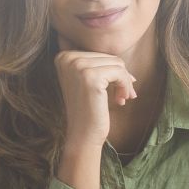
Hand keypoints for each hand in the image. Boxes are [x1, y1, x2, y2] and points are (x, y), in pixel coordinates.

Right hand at [54, 33, 136, 150]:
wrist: (82, 134)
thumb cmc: (88, 108)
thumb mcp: (87, 80)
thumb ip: (96, 62)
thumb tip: (120, 56)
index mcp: (63, 56)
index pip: (99, 53)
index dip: (111, 71)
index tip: (113, 88)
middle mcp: (67, 58)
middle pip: (109, 57)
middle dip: (120, 77)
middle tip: (121, 96)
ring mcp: (78, 66)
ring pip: (117, 64)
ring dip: (124, 82)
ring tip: (121, 98)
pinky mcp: (90, 77)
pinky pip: (120, 73)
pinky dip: (125, 86)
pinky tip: (121, 100)